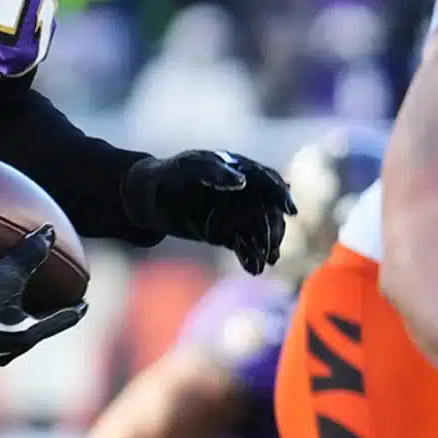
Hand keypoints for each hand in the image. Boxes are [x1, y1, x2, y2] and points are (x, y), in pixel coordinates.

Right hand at [0, 227, 85, 373]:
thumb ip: (29, 254)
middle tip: (43, 313)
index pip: (57, 321)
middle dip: (36, 325)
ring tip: (4, 326)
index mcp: (24, 334)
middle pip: (29, 338)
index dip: (72, 311)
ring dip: (5, 337)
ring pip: (0, 349)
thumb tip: (50, 232)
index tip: (84, 305)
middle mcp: (5, 352)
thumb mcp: (4, 273)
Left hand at [123, 151, 295, 274]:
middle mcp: (244, 192)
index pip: (268, 181)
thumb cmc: (168, 174)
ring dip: (265, 245)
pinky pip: (244, 245)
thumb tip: (242, 181)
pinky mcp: (226, 233)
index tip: (290, 211)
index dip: (281, 194)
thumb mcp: (187, 169)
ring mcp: (236, 213)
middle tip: (274, 245)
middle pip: (269, 209)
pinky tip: (254, 269)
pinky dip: (250, 257)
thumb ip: (214, 171)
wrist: (147, 198)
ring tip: (266, 260)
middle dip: (274, 228)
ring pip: (259, 230)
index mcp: (239, 168)